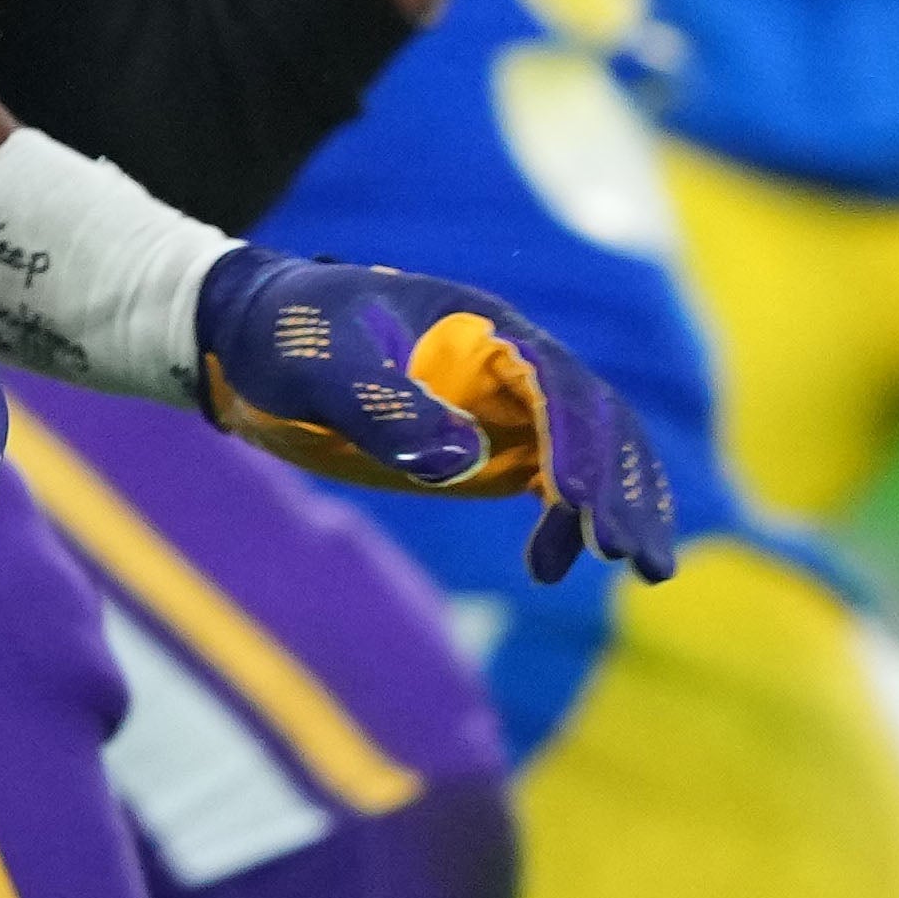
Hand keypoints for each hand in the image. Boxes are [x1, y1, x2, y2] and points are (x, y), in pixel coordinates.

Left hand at [195, 245, 681, 583]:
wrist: (255, 337)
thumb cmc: (289, 338)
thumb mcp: (321, 365)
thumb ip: (383, 406)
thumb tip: (458, 461)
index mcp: (482, 329)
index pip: (555, 385)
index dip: (575, 444)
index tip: (577, 505)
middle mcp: (510, 363)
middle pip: (594, 419)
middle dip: (621, 485)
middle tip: (633, 555)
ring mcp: (504, 404)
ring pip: (588, 450)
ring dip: (617, 505)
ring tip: (643, 568)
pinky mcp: (487, 442)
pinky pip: (549, 478)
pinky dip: (565, 521)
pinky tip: (552, 567)